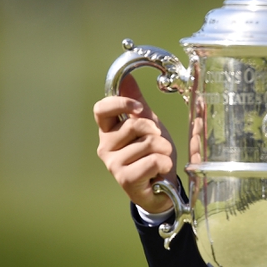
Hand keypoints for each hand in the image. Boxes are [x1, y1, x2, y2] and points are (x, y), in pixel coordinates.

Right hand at [93, 75, 177, 213]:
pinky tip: (159, 174)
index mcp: (108, 131)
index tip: (140, 109)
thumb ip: (137, 104)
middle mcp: (105, 147)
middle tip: (158, 148)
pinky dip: (164, 165)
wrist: (163, 189)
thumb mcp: (148, 126)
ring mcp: (113, 164)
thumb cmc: (153, 156)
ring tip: (159, 163)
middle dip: (157, 134)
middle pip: (136, 125)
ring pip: (149, 144)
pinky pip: (153, 161)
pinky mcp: (125, 179)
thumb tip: (127, 77)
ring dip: (164, 152)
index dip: (121, 103)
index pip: (101, 109)